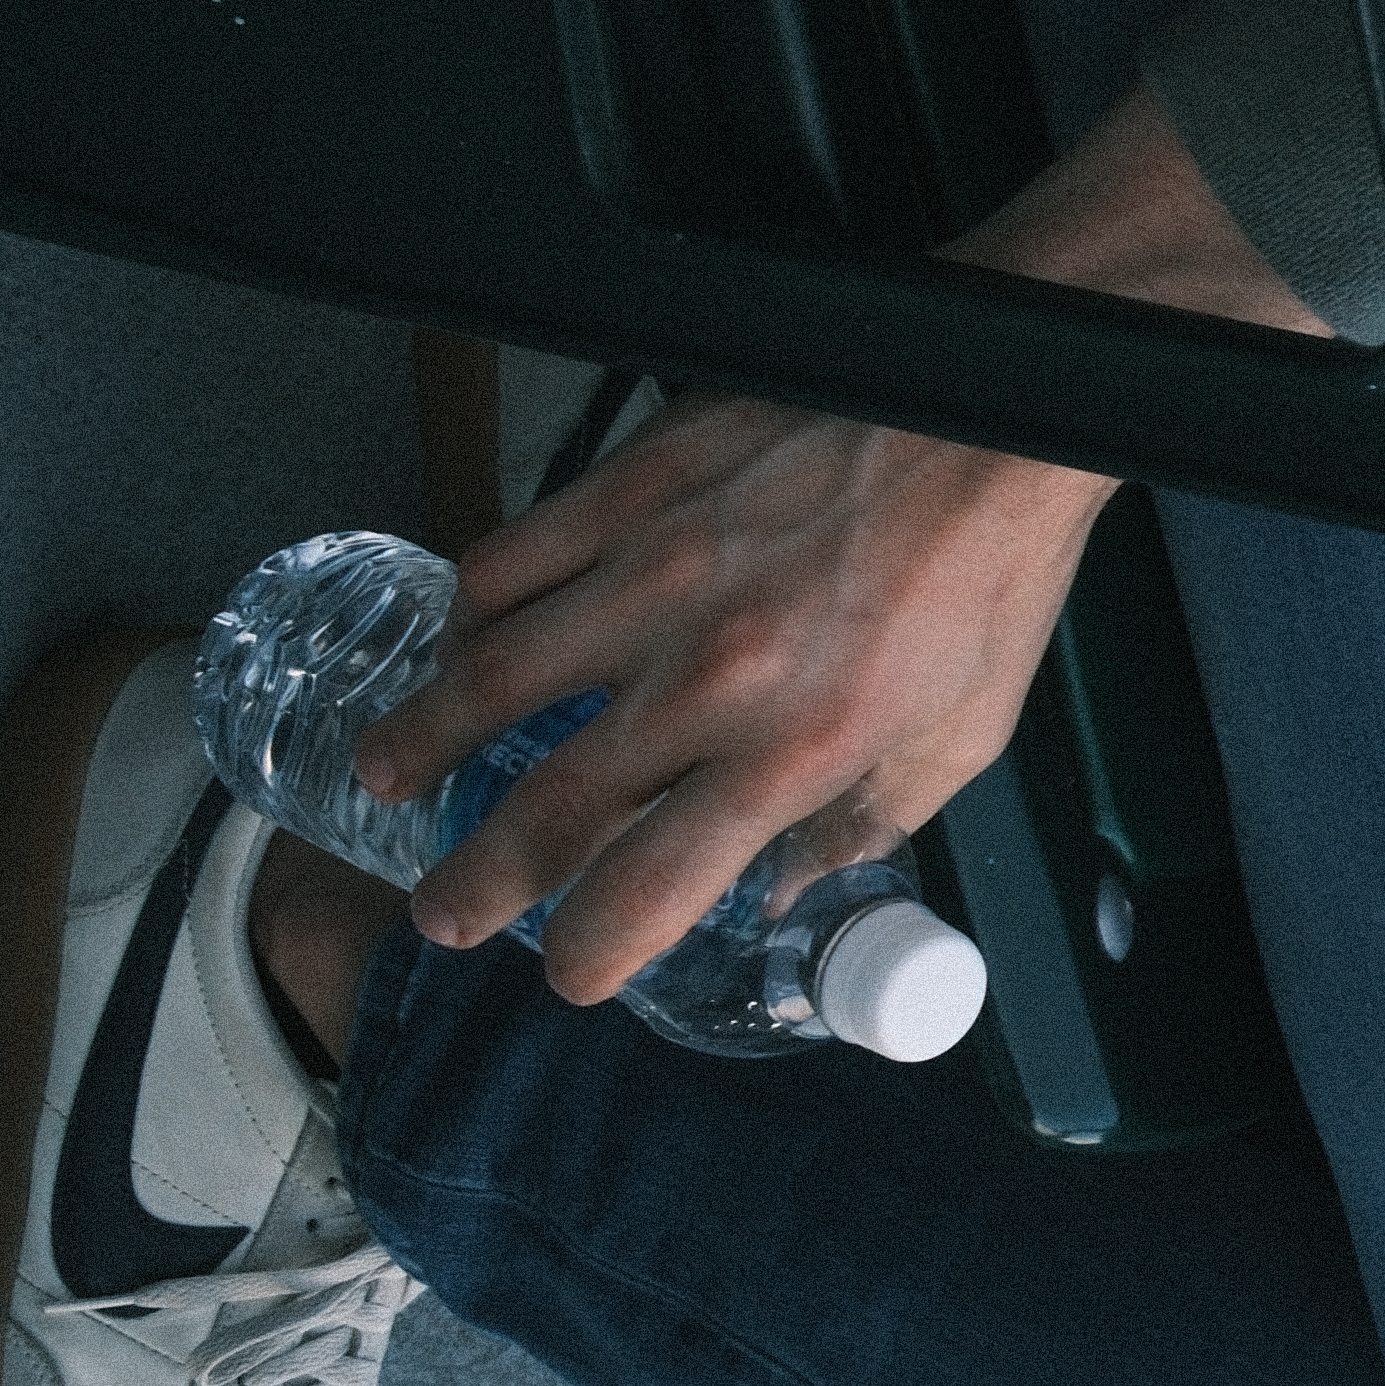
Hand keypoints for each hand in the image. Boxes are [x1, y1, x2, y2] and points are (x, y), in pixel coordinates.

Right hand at [378, 401, 1112, 1002]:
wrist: (992, 413)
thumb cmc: (989, 572)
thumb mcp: (965, 732)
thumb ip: (872, 819)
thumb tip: (795, 888)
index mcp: (801, 744)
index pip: (655, 883)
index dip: (594, 949)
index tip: (570, 972)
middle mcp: (711, 672)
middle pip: (551, 804)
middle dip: (476, 878)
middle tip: (440, 912)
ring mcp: (656, 574)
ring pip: (490, 677)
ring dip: (423, 739)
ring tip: (392, 776)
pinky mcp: (632, 489)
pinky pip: (507, 561)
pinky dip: (464, 616)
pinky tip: (457, 645)